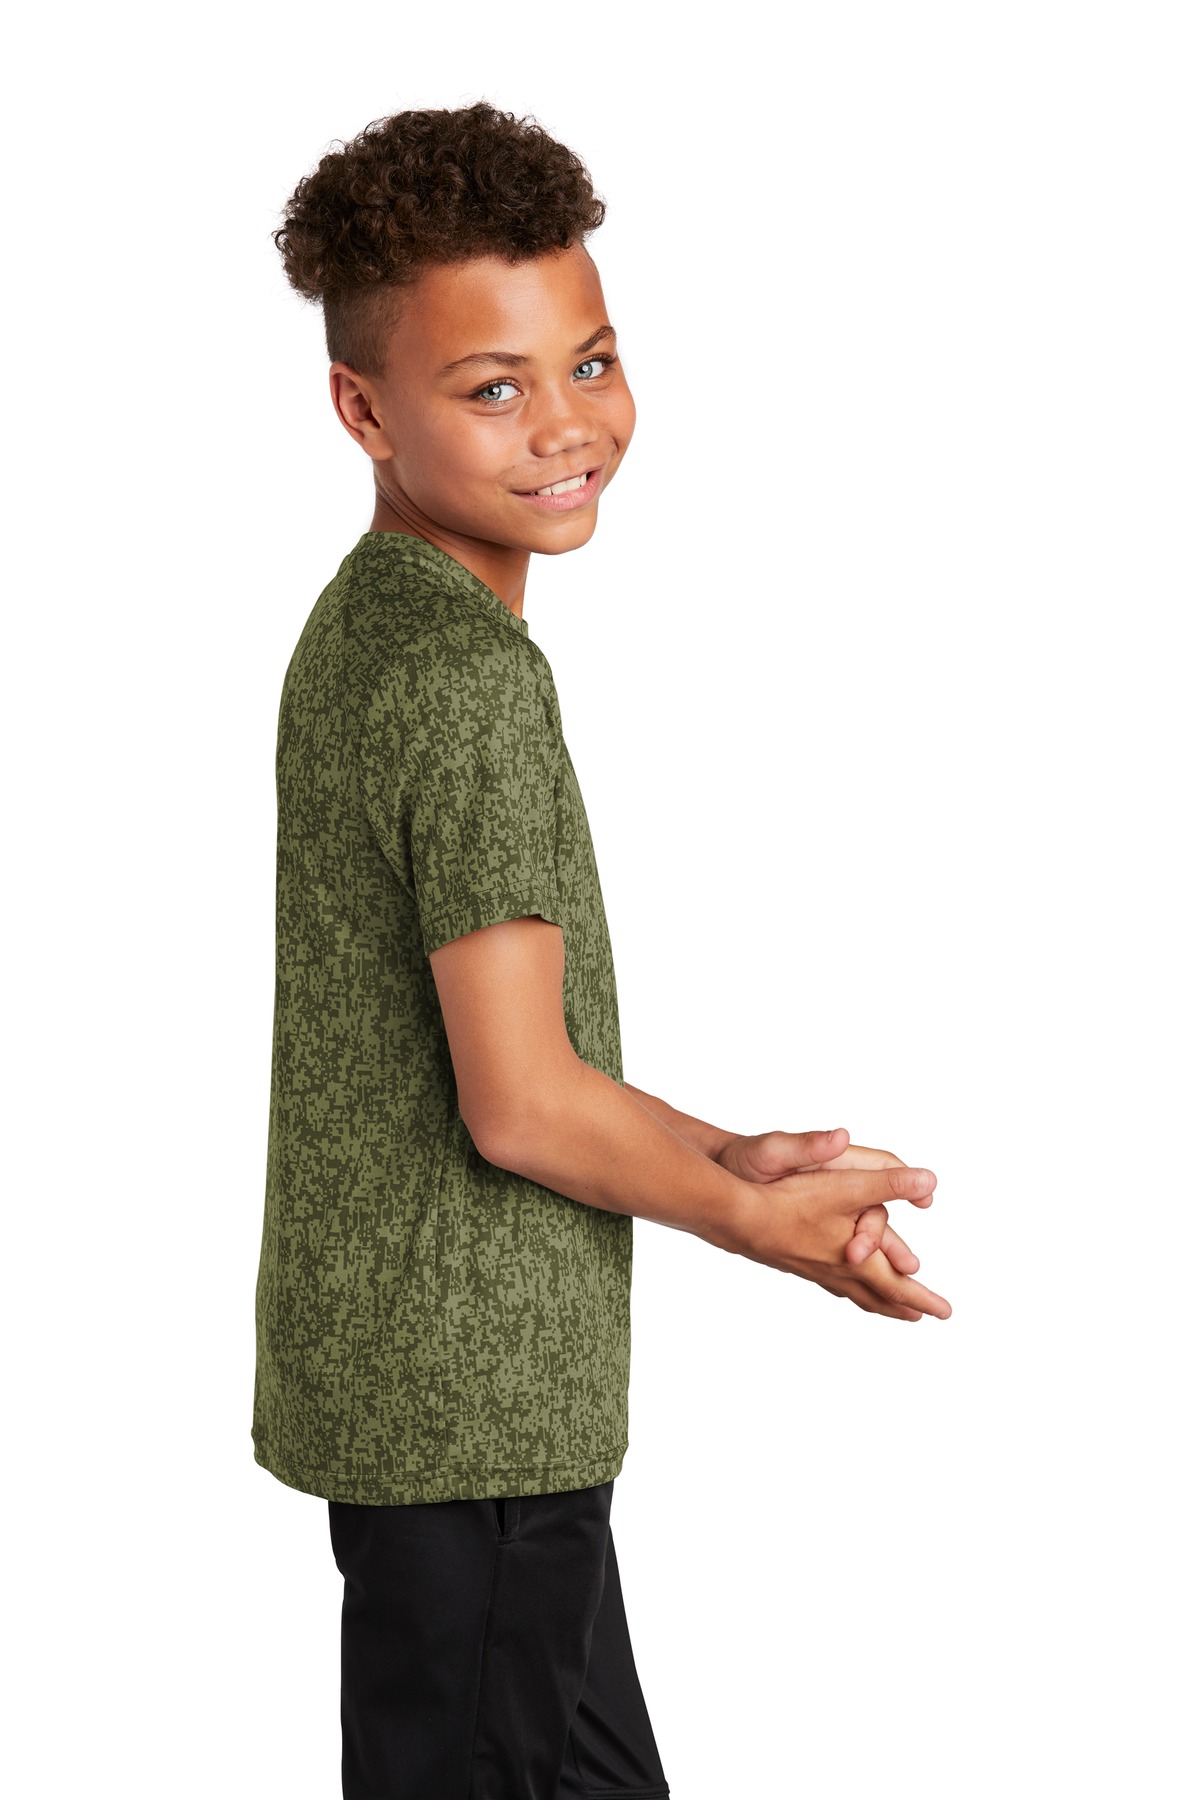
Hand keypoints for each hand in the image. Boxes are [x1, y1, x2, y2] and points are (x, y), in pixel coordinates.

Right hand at [712, 1154, 951, 1321]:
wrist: (739, 1218)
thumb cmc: (791, 1201)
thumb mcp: (848, 1186)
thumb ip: (890, 1183)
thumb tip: (929, 1180)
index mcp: (856, 1261)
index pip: (899, 1286)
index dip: (923, 1298)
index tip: (945, 1312)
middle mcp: (837, 1272)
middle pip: (877, 1297)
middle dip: (901, 1305)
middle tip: (920, 1316)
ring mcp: (814, 1269)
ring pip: (852, 1292)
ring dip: (874, 1300)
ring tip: (885, 1306)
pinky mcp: (795, 1261)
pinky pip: (830, 1282)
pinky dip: (845, 1287)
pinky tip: (838, 1281)